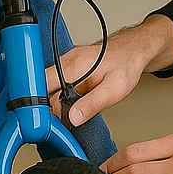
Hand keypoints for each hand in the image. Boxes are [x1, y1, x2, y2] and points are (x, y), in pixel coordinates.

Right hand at [45, 16, 172, 126]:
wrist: (133, 51)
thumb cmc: (126, 66)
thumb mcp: (114, 90)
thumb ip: (92, 104)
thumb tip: (73, 118)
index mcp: (74, 66)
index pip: (42, 84)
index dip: (39, 103)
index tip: (43, 119)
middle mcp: (66, 61)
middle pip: (41, 85)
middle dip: (43, 105)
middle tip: (54, 122)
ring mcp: (66, 62)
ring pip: (46, 84)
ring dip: (50, 101)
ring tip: (62, 115)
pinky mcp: (69, 67)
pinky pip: (55, 82)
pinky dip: (56, 95)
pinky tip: (67, 104)